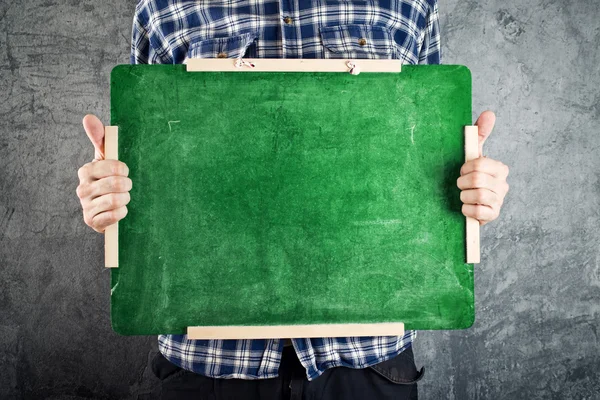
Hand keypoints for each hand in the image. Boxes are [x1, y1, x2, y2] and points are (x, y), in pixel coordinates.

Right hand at [76, 115, 131, 232]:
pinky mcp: (92, 222)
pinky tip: (120, 210)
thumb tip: (88, 117)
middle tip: (127, 186)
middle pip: (116, 184)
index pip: (112, 167)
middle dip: (128, 186)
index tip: (125, 172)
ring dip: (126, 199)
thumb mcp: (106, 158)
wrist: (107, 208)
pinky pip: (114, 215)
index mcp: (86, 171)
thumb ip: (99, 138)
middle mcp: (82, 188)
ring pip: (116, 200)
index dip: (124, 170)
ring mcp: (85, 206)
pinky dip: (122, 213)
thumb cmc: (109, 179)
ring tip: (123, 198)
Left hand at [457, 111, 509, 225]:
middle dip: (462, 182)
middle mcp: (503, 185)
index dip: (465, 168)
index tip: (462, 171)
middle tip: (460, 184)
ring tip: (463, 195)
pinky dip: (466, 209)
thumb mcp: (473, 155)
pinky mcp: (493, 216)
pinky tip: (466, 207)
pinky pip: (477, 211)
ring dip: (463, 196)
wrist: (466, 202)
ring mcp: (499, 201)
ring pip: (477, 195)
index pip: (480, 164)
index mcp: (500, 169)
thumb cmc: (469, 177)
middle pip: (477, 179)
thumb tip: (489, 113)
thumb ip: (480, 134)